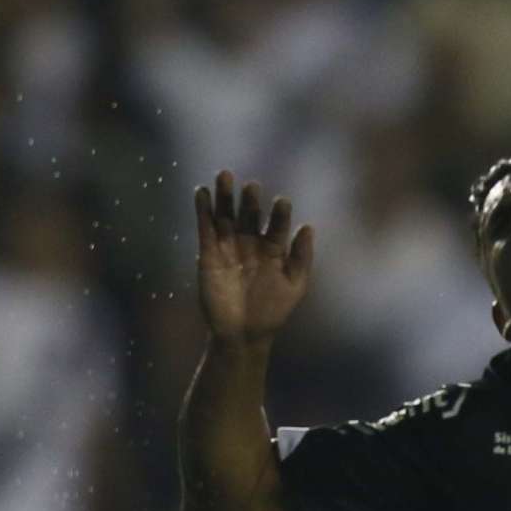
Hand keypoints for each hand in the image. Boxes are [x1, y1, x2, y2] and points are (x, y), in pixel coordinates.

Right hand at [194, 170, 314, 344]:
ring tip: (224, 175)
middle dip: (250, 199)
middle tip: (252, 186)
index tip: (282, 202)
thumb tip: (308, 226)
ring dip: (224, 195)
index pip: (277, 225)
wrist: (243, 335)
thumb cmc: (272, 311)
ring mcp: (229, 246)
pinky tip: (202, 193)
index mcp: (273, 248)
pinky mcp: (208, 254)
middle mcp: (251, 242)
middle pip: (249, 214)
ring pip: (225, 215)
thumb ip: (302, 257)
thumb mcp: (295, 285)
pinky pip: (205, 229)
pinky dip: (202, 211)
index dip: (279, 214)